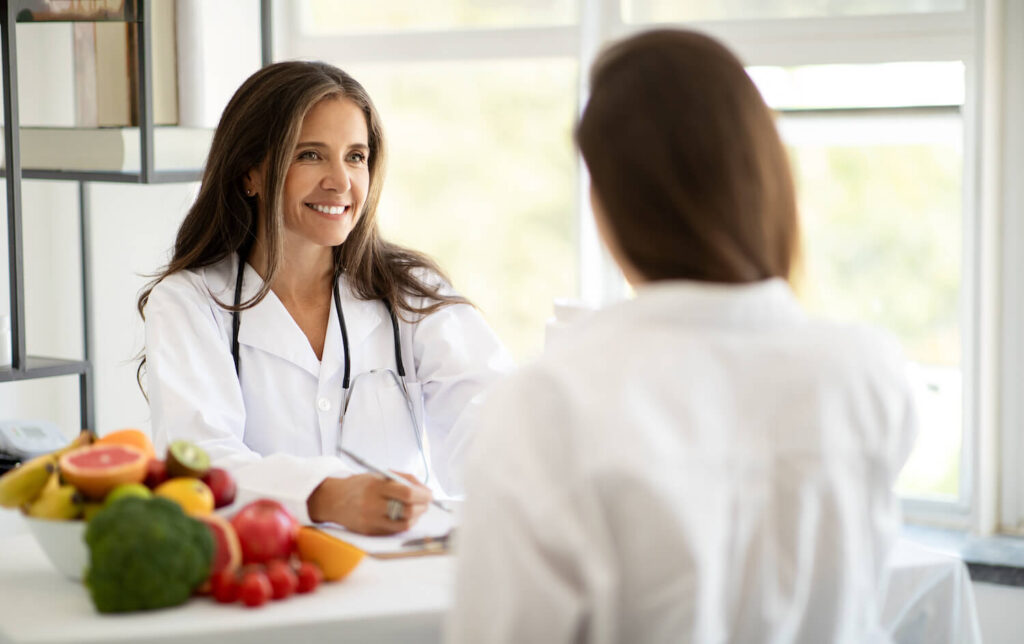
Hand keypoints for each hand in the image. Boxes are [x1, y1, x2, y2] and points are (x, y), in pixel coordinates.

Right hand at [306, 472, 431, 534]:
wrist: (333, 500)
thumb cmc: (361, 485)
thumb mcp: (379, 475)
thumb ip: (403, 479)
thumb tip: (426, 490)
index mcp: (375, 486)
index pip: (406, 493)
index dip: (422, 495)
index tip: (429, 494)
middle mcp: (372, 505)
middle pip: (408, 511)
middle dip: (422, 507)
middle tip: (426, 503)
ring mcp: (370, 521)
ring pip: (404, 524)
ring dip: (416, 517)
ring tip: (416, 509)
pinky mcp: (370, 532)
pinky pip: (395, 531)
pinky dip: (405, 523)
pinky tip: (405, 517)